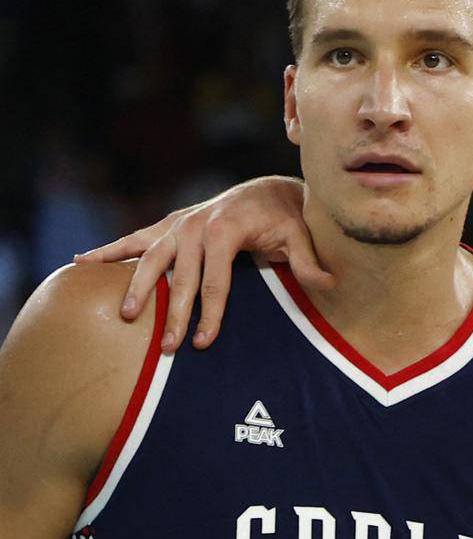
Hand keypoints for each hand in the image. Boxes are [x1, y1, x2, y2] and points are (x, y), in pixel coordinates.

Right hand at [73, 176, 325, 352]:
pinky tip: (79, 262)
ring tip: (124, 315)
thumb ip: (309, 261)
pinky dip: (107, 250)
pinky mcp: (168, 226)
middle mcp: (195, 226)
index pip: (215, 281)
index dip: (210, 314)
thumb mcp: (300, 236)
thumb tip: (328, 282)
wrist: (267, 190)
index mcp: (224, 231)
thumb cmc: (285, 218)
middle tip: (166, 347)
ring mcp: (177, 225)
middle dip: (172, 313)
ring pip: (150, 259)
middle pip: (179, 277)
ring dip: (135, 287)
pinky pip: (134, 239)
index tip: (203, 342)